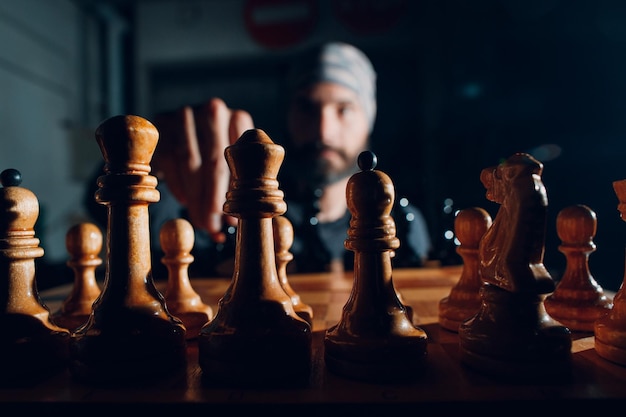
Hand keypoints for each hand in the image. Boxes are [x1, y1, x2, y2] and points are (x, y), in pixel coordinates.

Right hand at [153, 98, 253, 242]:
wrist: (188, 125)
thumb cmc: (219, 152)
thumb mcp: (236, 161)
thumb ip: (237, 186)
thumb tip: (228, 226)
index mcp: (239, 119)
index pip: (238, 160)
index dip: (234, 191)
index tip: (231, 218)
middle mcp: (214, 111)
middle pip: (214, 162)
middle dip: (211, 199)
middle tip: (211, 226)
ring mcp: (186, 115)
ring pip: (189, 163)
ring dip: (194, 196)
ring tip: (200, 221)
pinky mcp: (162, 123)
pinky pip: (169, 160)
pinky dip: (177, 184)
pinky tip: (186, 201)